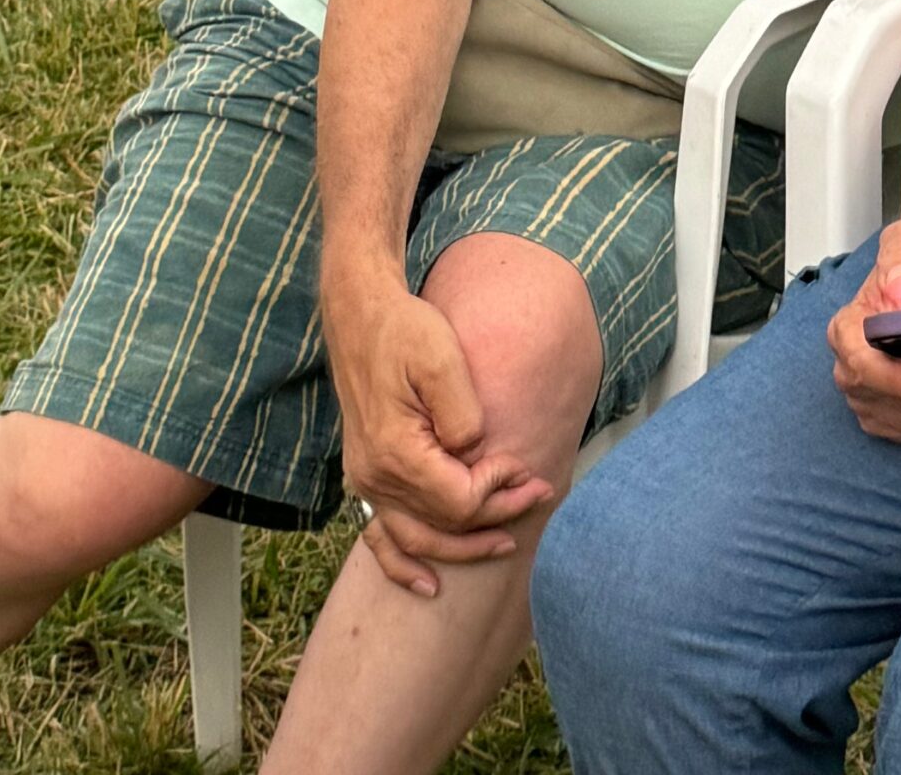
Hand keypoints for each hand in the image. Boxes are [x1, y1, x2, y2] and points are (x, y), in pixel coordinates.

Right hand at [323, 280, 550, 596]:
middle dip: (496, 518)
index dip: (497, 491)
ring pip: (414, 540)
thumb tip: (476, 454)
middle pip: (442, 526)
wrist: (362, 317)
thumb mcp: (442, 359)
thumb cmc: (406, 332)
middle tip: (539, 496)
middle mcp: (374, 477)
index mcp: (396, 453)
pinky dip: (401, 564)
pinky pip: (379, 535)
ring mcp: (366, 481)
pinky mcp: (366, 475)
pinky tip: (425, 584)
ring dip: (461, 549)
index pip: (458, 502)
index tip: (521, 464)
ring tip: (504, 545)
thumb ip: (463, 414)